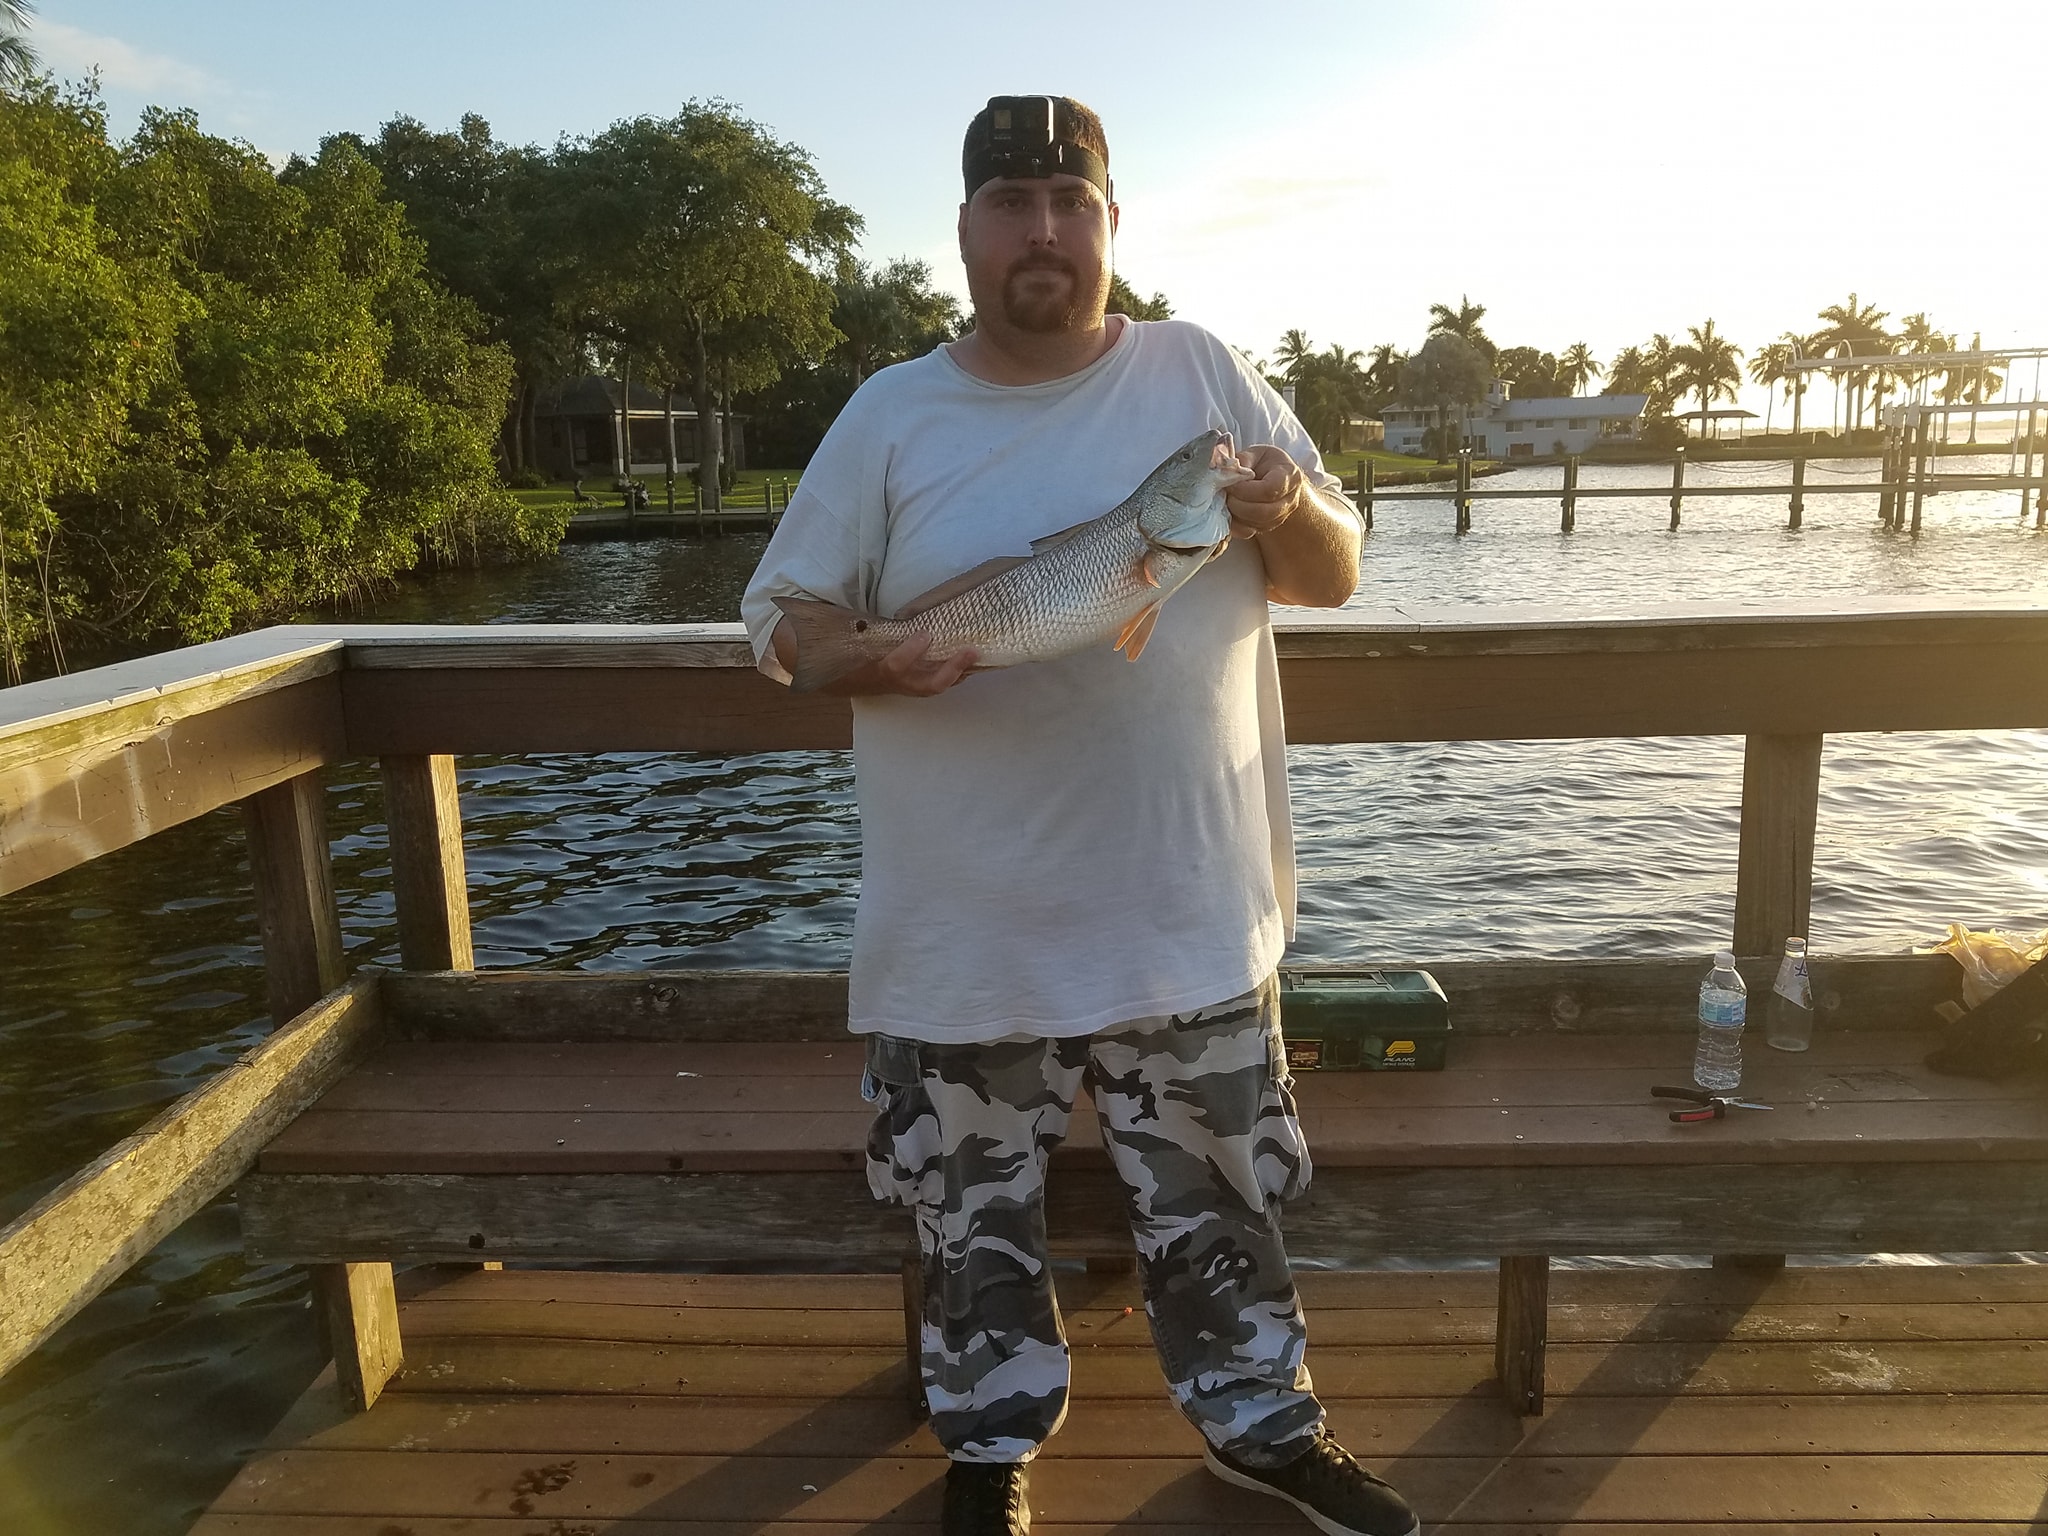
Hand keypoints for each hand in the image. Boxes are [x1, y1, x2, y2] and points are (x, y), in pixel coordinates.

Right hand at [769, 620, 976, 696]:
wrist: (822, 675)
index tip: (925, 634)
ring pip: (933, 687)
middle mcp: (887, 681)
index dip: (911, 654)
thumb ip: (831, 617)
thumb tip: (813, 598)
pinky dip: (954, 671)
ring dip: (958, 672)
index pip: (893, 668)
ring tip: (979, 653)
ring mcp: (900, 685)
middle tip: (971, 651)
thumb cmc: (827, 645)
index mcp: (869, 668)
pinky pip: (935, 681)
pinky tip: (971, 657)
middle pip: (924, 686)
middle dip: (949, 672)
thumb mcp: (826, 630)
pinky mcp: (910, 682)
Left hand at [1224, 444, 1306, 539]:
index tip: (1231, 484)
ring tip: (1226, 500)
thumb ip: (1243, 460)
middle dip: (1238, 504)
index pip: (1270, 489)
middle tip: (1225, 494)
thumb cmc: (1263, 463)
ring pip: (1256, 524)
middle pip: (1264, 512)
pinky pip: (1249, 532)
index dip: (1245, 490)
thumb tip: (1225, 470)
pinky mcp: (1268, 527)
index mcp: (1289, 476)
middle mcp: (1290, 499)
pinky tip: (1228, 512)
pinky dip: (1235, 525)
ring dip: (1235, 514)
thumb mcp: (1256, 454)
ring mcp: (1281, 516)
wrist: (1273, 478)